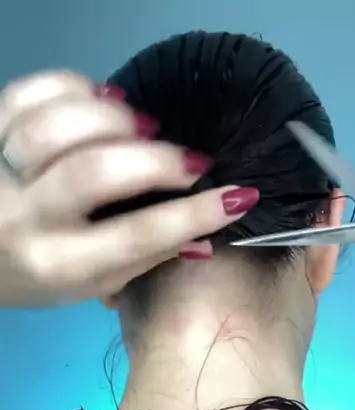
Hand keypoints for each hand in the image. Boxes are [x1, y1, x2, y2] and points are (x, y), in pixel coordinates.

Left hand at [0, 71, 258, 307]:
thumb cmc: (43, 273)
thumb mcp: (93, 282)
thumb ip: (146, 256)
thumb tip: (208, 234)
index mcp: (59, 265)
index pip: (135, 238)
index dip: (192, 215)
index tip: (238, 197)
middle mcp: (25, 220)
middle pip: (95, 174)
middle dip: (157, 162)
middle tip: (191, 162)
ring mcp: (2, 171)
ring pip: (60, 128)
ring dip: (116, 122)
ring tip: (144, 128)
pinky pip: (32, 93)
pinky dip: (77, 89)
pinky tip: (104, 104)